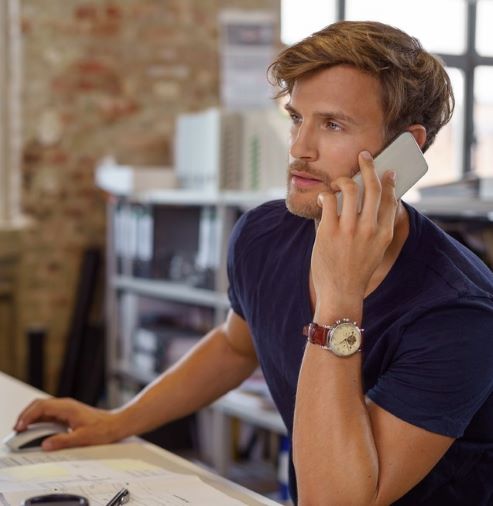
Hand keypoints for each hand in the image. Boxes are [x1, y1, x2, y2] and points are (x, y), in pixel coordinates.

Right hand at [14, 397, 124, 450]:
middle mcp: (66, 405)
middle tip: (18, 429)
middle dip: (26, 415)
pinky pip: (49, 414)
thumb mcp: (82, 438)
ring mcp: (67, 409)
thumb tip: (46, 445)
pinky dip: (39, 421)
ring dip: (32, 418)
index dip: (28, 416)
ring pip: (43, 409)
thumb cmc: (103, 429)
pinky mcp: (68, 414)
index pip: (42, 407)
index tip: (20, 427)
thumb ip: (63, 441)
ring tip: (23, 431)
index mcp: (67, 408)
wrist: (116, 424)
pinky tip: (36, 430)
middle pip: (40, 405)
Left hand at [311, 150, 397, 320]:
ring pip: (349, 189)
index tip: (386, 171)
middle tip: (363, 155)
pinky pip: (328, 201)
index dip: (389, 181)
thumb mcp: (375, 250)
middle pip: (373, 187)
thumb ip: (377, 227)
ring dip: (342, 180)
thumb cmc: (356, 271)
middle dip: (369, 166)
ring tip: (337, 183)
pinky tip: (323, 198)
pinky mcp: (328, 231)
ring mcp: (349, 229)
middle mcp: (369, 228)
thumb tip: (373, 202)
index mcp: (384, 233)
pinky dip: (325, 195)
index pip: (391, 198)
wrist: (341, 293)